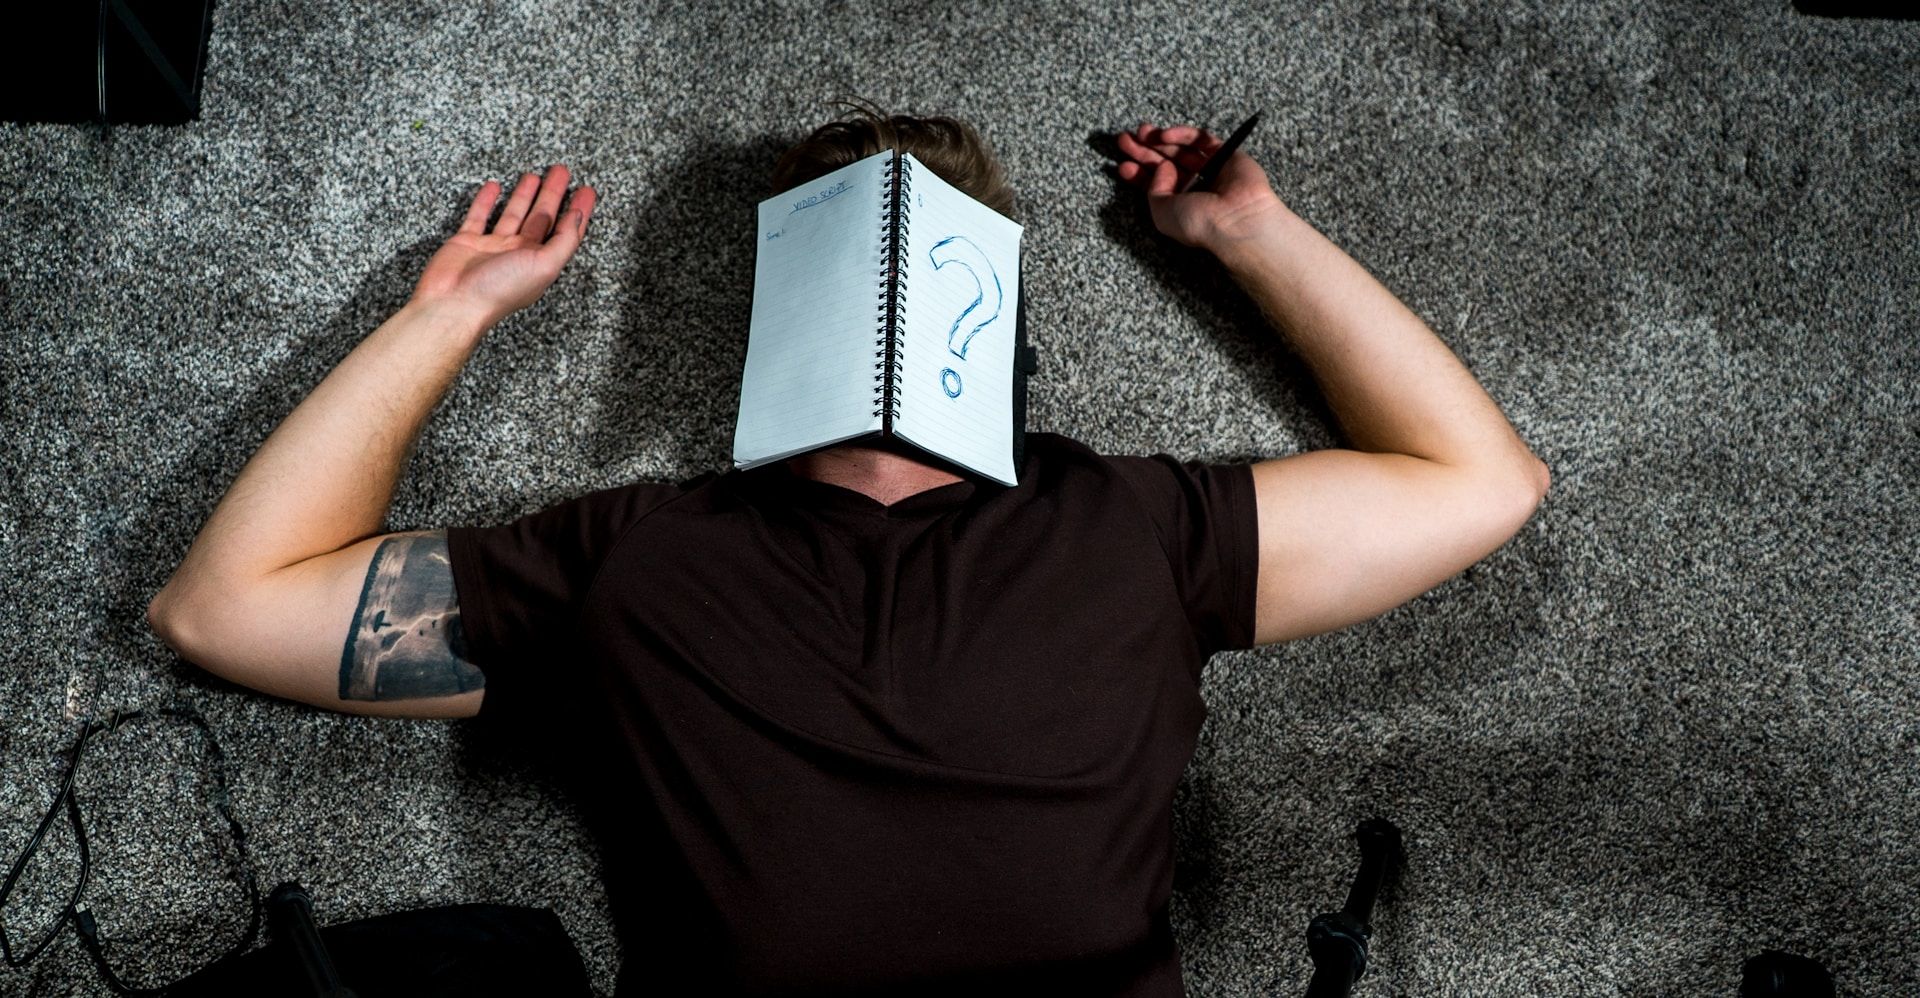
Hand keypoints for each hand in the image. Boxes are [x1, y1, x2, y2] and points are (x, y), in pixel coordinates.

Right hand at [410, 164, 597, 327]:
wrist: (454, 303)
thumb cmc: (499, 290)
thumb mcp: (545, 265)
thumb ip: (564, 240)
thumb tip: (577, 215)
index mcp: (541, 261)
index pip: (566, 231)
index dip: (578, 210)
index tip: (587, 190)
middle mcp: (519, 254)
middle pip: (542, 217)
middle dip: (553, 194)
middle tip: (562, 171)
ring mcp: (493, 247)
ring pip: (513, 213)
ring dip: (525, 194)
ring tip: (534, 175)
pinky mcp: (467, 242)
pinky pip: (479, 216)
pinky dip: (486, 201)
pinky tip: (494, 186)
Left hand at [1115, 122, 1289, 251]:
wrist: (1236, 218)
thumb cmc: (1199, 223)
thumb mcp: (1161, 213)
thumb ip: (1153, 190)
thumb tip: (1161, 166)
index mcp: (1180, 204)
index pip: (1155, 185)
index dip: (1138, 174)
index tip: (1122, 165)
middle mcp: (1195, 186)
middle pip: (1164, 163)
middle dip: (1143, 151)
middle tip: (1124, 140)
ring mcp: (1210, 169)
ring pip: (1181, 148)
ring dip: (1159, 139)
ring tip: (1141, 132)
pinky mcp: (1225, 153)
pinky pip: (1201, 138)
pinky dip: (1181, 134)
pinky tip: (1164, 136)